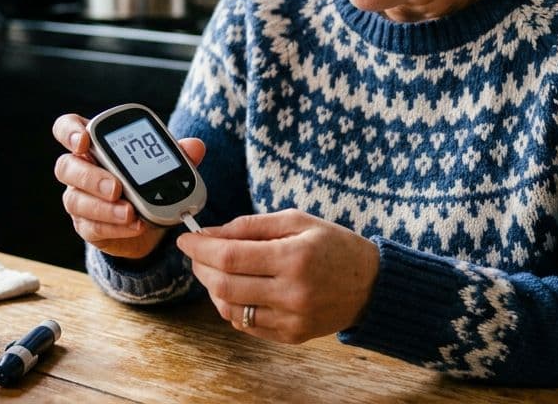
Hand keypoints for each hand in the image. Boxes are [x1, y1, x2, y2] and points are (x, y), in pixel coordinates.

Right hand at [51, 113, 205, 260]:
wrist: (146, 220)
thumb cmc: (146, 181)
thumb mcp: (162, 165)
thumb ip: (175, 154)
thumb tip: (195, 146)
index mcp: (94, 145)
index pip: (67, 128)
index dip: (70, 132)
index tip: (84, 140)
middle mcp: (79, 170)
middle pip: (66, 167)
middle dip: (90, 177)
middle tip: (116, 187)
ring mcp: (79, 198)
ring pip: (75, 200)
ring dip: (103, 208)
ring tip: (129, 212)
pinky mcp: (86, 226)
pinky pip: (92, 227)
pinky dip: (115, 227)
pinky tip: (134, 225)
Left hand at [176, 209, 379, 343]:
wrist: (372, 285)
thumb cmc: (334, 246)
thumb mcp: (297, 221)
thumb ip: (251, 226)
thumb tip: (210, 233)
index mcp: (294, 258)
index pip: (230, 256)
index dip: (200, 247)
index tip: (186, 238)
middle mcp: (292, 293)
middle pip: (224, 285)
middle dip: (201, 267)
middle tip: (197, 253)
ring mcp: (291, 320)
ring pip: (230, 309)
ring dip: (212, 288)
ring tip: (215, 269)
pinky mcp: (291, 337)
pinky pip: (246, 325)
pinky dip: (231, 306)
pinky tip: (235, 289)